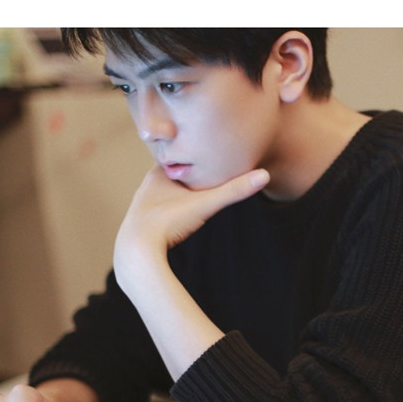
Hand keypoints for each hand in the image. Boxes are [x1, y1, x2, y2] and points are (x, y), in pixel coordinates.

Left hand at [113, 166, 269, 287]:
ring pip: (164, 194)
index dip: (194, 154)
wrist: (138, 252)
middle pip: (173, 175)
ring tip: (194, 192)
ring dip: (178, 194)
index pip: (179, 156)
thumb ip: (234, 191)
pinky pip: (159, 212)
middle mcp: (147, 187)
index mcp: (158, 174)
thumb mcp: (206, 203)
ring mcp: (142, 206)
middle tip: (205, 167)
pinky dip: (170, 210)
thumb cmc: (168, 222)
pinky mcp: (142, 225)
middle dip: (188, 174)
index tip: (208, 149)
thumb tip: (265, 175)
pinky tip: (178, 216)